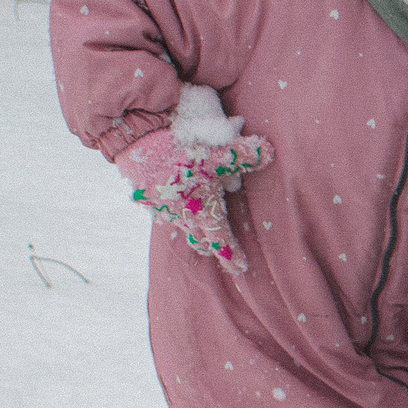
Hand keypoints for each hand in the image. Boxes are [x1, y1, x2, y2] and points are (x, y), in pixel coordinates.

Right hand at [117, 119, 269, 272]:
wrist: (138, 139)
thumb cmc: (183, 147)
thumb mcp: (219, 150)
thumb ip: (245, 154)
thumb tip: (269, 152)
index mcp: (202, 209)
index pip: (221, 240)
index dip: (231, 256)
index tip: (240, 269)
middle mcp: (181, 215)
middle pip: (200, 238)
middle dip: (212, 245)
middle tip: (221, 249)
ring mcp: (161, 209)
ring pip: (181, 225)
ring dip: (193, 227)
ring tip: (201, 226)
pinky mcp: (146, 199)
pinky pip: (164, 212)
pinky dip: (174, 211)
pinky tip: (178, 203)